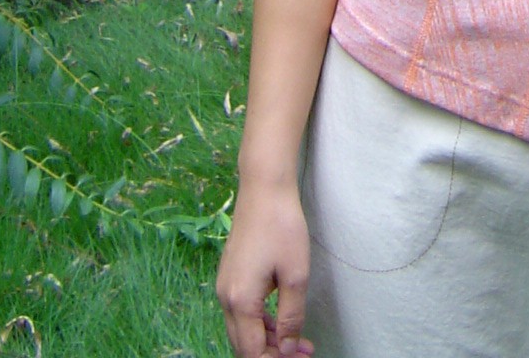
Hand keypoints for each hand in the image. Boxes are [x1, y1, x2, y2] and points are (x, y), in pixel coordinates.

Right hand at [217, 178, 314, 357]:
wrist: (263, 188)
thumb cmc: (282, 226)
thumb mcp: (295, 274)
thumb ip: (291, 316)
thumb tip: (288, 349)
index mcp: (240, 301)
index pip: (253, 352)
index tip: (302, 357)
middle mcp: (225, 298)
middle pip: (244, 345)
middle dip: (272, 353)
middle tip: (303, 352)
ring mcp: (225, 286)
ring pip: (242, 329)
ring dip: (268, 339)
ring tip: (299, 340)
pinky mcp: (230, 275)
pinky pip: (242, 311)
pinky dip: (260, 322)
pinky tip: (282, 319)